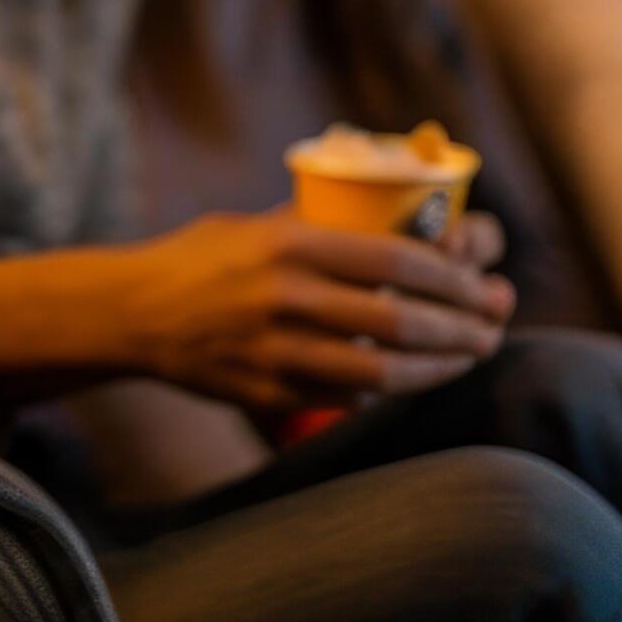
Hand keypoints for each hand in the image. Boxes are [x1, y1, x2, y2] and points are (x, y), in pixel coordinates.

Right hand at [0, 207, 513, 416]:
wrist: (130, 311)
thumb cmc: (203, 257)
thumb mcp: (259, 225)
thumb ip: (325, 232)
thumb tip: (412, 233)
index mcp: (289, 244)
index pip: (396, 260)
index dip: (453, 279)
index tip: (483, 285)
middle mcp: (283, 297)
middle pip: (398, 320)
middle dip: (459, 329)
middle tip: (492, 330)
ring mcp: (272, 351)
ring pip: (378, 371)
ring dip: (435, 369)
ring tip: (466, 360)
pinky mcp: (263, 391)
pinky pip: (342, 397)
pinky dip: (383, 390)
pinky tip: (406, 379)